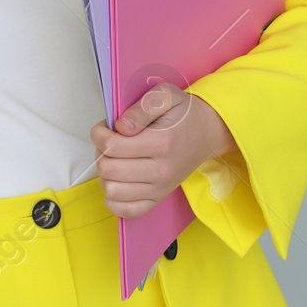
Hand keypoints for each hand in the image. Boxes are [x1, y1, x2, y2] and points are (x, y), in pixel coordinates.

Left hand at [89, 82, 237, 218]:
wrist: (207, 133)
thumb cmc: (183, 113)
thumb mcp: (166, 95)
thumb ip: (142, 107)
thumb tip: (121, 127)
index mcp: (161, 143)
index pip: (112, 147)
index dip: (99, 134)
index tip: (104, 127)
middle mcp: (160, 171)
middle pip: (108, 170)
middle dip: (100, 152)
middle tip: (110, 141)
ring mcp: (159, 188)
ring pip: (112, 191)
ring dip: (105, 175)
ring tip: (115, 160)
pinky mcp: (158, 199)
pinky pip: (126, 211)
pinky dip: (114, 199)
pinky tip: (119, 180)